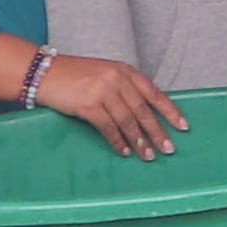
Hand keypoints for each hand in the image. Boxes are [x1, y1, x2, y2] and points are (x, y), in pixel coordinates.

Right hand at [25, 50, 185, 159]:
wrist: (43, 73)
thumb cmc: (74, 75)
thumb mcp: (104, 74)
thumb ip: (124, 88)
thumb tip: (143, 113)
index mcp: (125, 71)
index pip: (154, 93)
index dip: (170, 111)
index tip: (183, 126)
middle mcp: (117, 79)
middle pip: (143, 110)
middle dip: (158, 132)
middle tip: (169, 149)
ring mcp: (103, 91)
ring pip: (128, 121)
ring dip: (139, 141)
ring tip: (148, 156)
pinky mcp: (88, 105)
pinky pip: (108, 127)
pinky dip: (118, 141)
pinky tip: (124, 151)